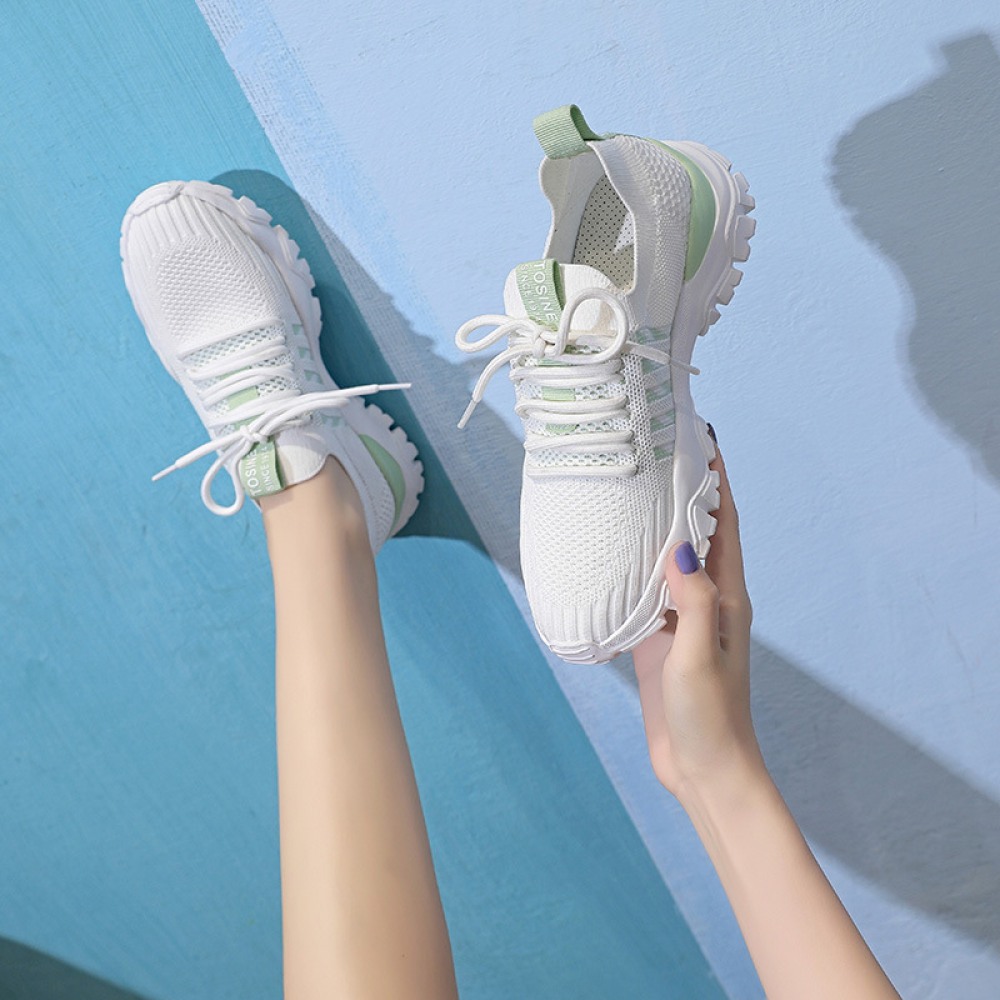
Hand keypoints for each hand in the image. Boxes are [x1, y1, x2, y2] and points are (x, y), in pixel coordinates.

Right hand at [632, 433, 762, 800]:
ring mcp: (684, 620)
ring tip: (632, 490)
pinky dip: (635, 567)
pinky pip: (648, 593)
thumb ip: (691, 603)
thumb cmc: (710, 717)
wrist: (704, 769)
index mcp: (727, 598)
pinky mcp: (661, 641)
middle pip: (698, 532)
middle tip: (658, 453)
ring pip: (671, 559)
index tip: (703, 440)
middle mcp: (708, 601)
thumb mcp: (698, 657)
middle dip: (685, 492)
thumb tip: (680, 547)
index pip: (725, 525)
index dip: (718, 482)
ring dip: (659, 525)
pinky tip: (614, 554)